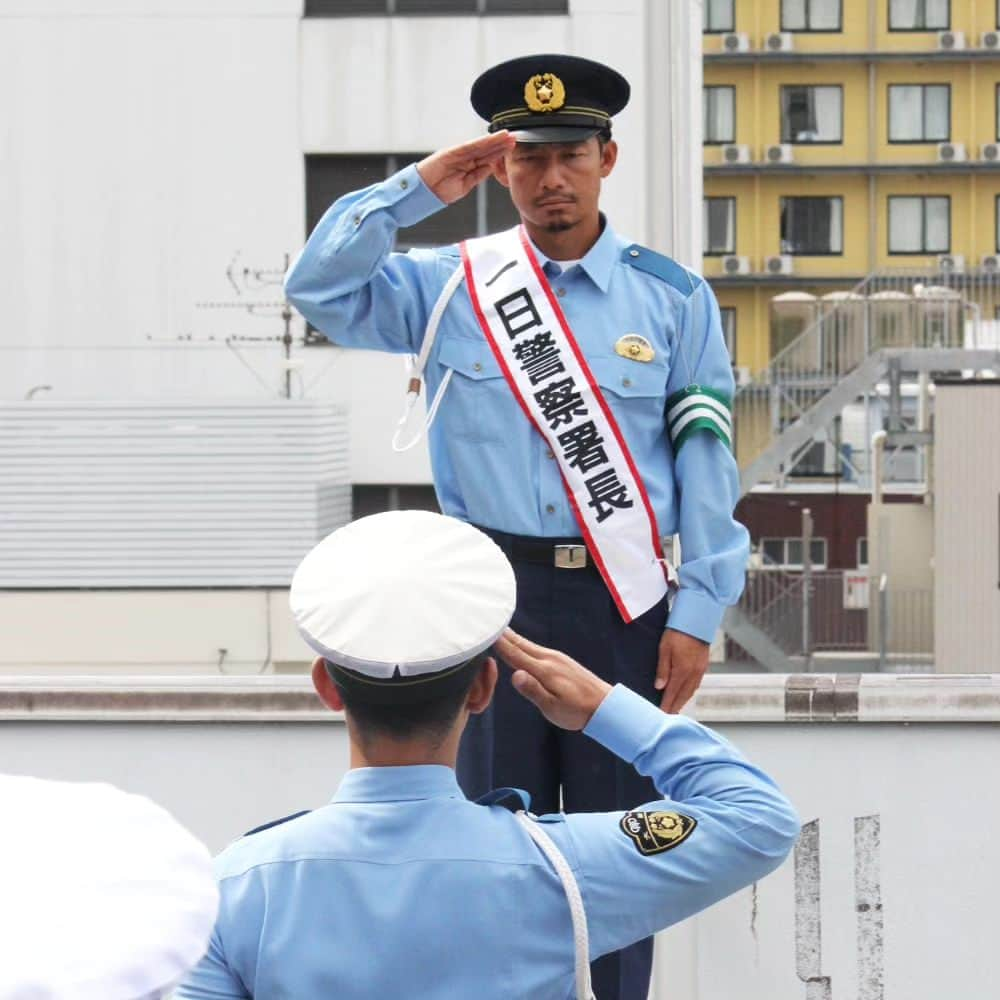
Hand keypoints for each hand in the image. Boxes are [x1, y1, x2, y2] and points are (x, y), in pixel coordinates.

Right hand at [416, 132, 516, 204]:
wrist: (424, 192)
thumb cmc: (441, 191)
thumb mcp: (465, 186)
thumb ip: (477, 176)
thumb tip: (491, 167)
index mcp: (468, 166)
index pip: (487, 158)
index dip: (500, 152)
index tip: (512, 148)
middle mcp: (465, 158)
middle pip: (486, 150)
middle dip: (501, 144)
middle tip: (515, 137)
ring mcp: (459, 154)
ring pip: (480, 146)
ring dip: (494, 141)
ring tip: (508, 136)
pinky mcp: (452, 152)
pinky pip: (469, 147)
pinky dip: (481, 143)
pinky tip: (492, 139)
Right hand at [495, 629, 611, 730]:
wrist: (604, 705)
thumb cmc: (576, 711)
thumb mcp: (552, 707)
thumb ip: (533, 690)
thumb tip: (514, 675)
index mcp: (543, 670)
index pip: (515, 654)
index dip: (498, 643)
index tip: (483, 631)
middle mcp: (548, 658)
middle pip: (520, 643)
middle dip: (502, 634)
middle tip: (486, 621)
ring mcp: (556, 657)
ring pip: (528, 644)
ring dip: (512, 636)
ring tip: (497, 629)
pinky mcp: (560, 659)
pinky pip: (535, 647)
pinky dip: (523, 643)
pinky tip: (519, 643)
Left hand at [655, 629, 709, 713]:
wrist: (696, 620)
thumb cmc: (678, 632)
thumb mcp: (664, 649)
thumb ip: (663, 669)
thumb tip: (659, 687)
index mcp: (682, 671)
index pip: (672, 694)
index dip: (666, 705)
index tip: (661, 714)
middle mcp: (693, 673)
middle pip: (683, 696)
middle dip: (675, 707)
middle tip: (668, 716)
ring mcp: (700, 670)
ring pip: (691, 691)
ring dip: (683, 700)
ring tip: (676, 707)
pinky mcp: (703, 665)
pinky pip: (696, 683)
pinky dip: (690, 691)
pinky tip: (686, 692)